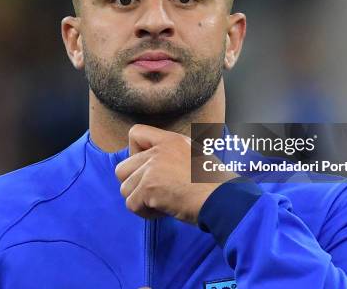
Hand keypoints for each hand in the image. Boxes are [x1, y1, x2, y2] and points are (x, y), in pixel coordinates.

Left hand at [115, 124, 233, 224]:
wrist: (224, 199)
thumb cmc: (217, 184)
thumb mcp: (197, 155)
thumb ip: (174, 156)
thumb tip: (159, 170)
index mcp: (171, 140)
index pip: (135, 132)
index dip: (133, 152)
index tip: (147, 168)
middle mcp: (158, 151)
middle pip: (122, 168)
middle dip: (134, 184)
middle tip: (154, 192)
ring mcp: (152, 169)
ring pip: (125, 189)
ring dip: (141, 201)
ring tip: (162, 204)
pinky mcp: (149, 188)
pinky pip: (132, 205)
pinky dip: (146, 213)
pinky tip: (164, 211)